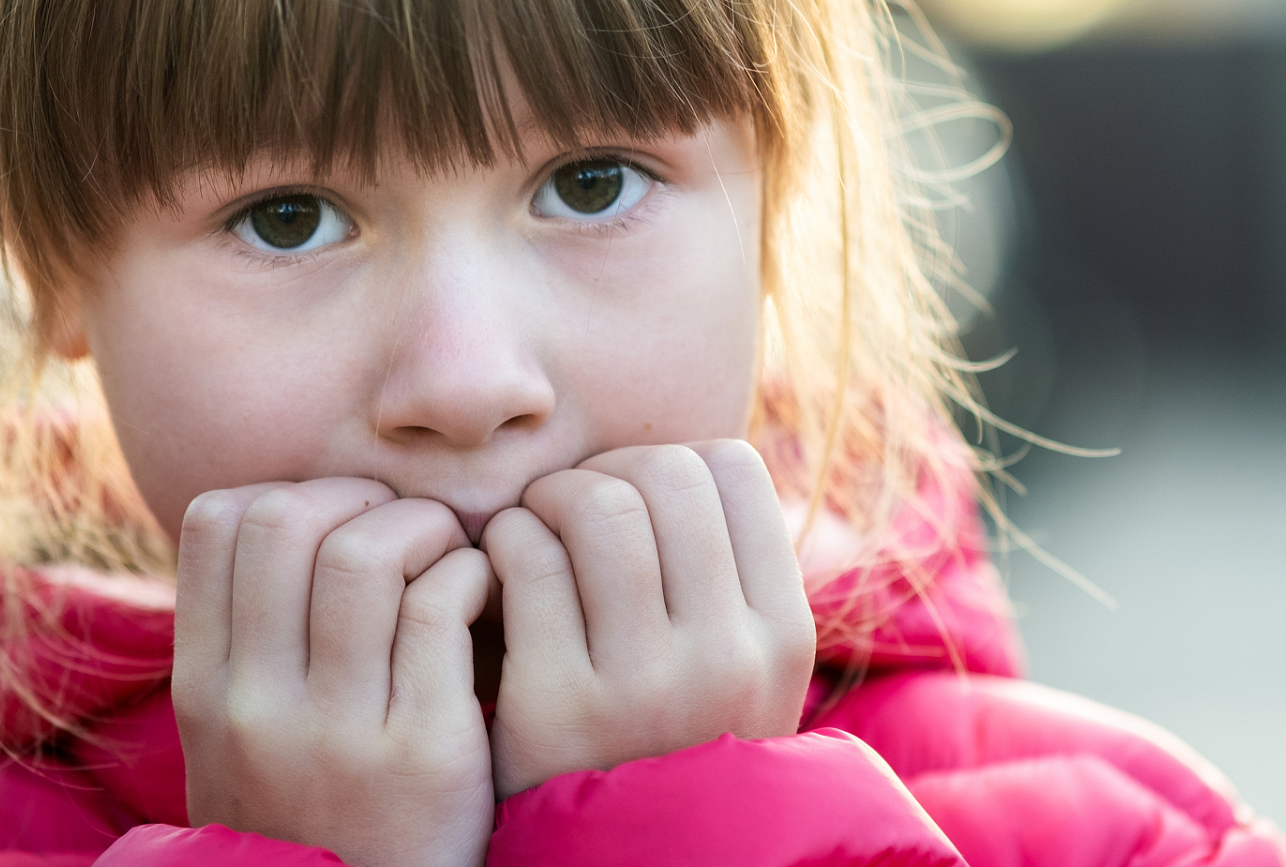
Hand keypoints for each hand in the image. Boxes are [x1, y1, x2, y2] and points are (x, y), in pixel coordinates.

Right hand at [173, 479, 494, 866]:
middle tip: (409, 529)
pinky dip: (471, 575)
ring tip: (450, 555)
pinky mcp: (422, 751)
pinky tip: (481, 595)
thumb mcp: (240, 739)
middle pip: (289, 520)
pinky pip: (439, 607)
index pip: (217, 523)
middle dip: (363, 499)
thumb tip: (290, 511)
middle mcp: (255, 707)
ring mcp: (336, 732)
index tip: (344, 519)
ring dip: (425, 528)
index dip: (293, 493)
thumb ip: (252, 641)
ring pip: (366, 553)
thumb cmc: (316, 813)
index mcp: (204, 690)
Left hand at [482, 441, 816, 797]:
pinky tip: (503, 567)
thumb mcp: (741, 671)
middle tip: (573, 507)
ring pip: (598, 506)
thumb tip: (685, 458)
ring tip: (536, 527)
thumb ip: (729, 575)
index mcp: (782, 634)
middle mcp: (726, 656)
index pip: (733, 469)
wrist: (625, 865)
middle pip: (665, 475)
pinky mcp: (558, 705)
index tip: (637, 497)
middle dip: (606, 471)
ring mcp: (644, 683)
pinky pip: (530, 559)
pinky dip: (508, 539)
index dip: (672, 462)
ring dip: (551, 498)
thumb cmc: (671, 740)